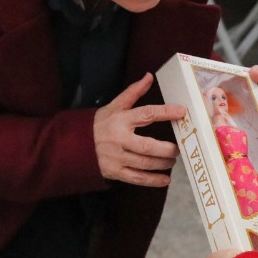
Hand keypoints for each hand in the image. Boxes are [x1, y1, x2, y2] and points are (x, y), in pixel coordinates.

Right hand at [93, 72, 186, 186]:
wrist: (75, 144)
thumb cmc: (99, 124)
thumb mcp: (114, 105)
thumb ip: (133, 92)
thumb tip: (149, 77)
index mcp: (120, 120)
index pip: (146, 114)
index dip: (166, 112)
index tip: (182, 111)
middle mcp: (119, 139)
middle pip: (148, 146)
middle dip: (167, 149)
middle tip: (178, 148)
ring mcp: (117, 157)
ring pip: (145, 163)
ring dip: (163, 163)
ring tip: (172, 159)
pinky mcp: (115, 172)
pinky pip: (138, 178)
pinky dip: (154, 180)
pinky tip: (165, 179)